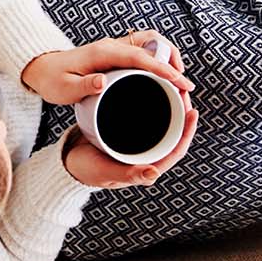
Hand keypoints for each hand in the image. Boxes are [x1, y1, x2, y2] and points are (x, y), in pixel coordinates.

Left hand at [20, 30, 193, 104]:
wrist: (41, 68)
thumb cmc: (52, 80)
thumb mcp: (64, 89)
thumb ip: (83, 86)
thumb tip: (103, 83)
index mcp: (103, 52)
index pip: (140, 57)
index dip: (163, 68)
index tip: (181, 82)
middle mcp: (112, 45)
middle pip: (152, 42)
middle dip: (172, 59)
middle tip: (183, 85)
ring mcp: (115, 47)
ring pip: (150, 43)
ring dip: (167, 57)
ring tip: (177, 81)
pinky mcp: (115, 53)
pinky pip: (143, 50)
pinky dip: (157, 59)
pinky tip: (162, 78)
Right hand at [63, 93, 198, 188]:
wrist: (68, 159)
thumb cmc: (87, 170)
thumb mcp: (106, 171)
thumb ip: (129, 174)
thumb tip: (154, 173)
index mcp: (149, 165)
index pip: (177, 149)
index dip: (188, 132)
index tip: (193, 112)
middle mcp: (148, 153)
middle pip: (173, 132)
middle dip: (182, 112)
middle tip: (182, 90)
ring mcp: (139, 142)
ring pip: (162, 123)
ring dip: (170, 105)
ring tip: (171, 86)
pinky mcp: (128, 131)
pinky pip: (147, 117)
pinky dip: (153, 103)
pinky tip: (152, 88)